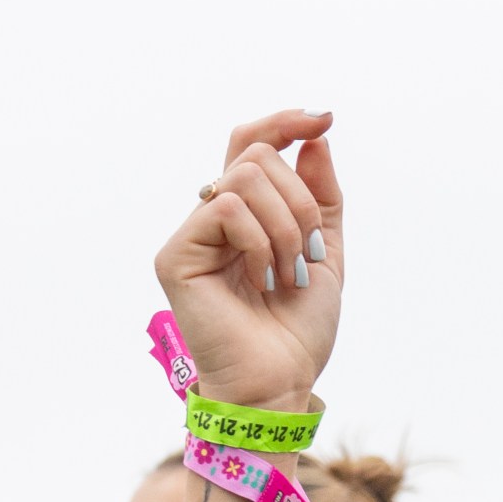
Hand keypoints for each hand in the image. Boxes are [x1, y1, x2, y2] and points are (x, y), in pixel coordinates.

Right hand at [156, 109, 344, 411]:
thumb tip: (314, 135)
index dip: (285, 123)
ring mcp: (191, 234)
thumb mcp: (326, 253)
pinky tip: (264, 280)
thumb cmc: (297, 331)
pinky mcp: (175, 254)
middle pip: (255, 155)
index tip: (325, 119)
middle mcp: (213, 218)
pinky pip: (226, 210)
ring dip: (286, 228)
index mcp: (246, 215)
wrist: (280, 383)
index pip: (254, 145)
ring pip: (244, 179)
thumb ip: (321, 195)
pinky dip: (260, 243)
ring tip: (288, 276)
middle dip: (300, 201)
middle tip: (310, 254)